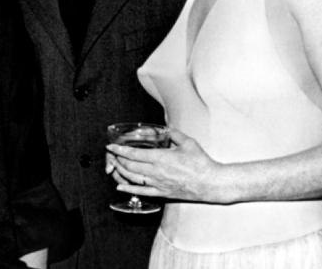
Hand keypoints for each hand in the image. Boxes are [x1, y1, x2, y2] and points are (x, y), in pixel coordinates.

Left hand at [106, 128, 226, 202]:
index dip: (119, 150)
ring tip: (114, 166)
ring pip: (133, 178)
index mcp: (161, 158)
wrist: (211, 183)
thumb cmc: (200, 162)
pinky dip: (129, 189)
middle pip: (130, 166)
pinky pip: (142, 192)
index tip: (110, 146)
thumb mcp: (188, 142)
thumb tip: (165, 128)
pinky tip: (120, 186)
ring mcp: (158, 184)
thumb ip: (174, 133)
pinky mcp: (162, 193)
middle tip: (112, 154)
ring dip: (121, 172)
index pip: (134, 154)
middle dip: (118, 159)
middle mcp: (156, 172)